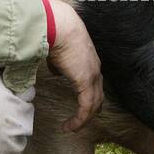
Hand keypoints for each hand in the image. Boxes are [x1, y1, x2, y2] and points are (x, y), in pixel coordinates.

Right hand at [45, 0, 103, 131]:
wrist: (59, 26)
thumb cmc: (55, 33)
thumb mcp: (57, 51)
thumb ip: (59, 63)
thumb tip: (56, 70)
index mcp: (89, 61)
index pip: (93, 83)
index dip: (88, 95)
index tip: (79, 105)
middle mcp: (94, 69)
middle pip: (98, 95)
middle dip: (91, 110)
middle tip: (82, 121)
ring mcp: (92, 75)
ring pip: (93, 104)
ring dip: (83, 118)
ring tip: (72, 128)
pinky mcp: (86, 82)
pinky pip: (86, 107)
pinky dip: (79, 119)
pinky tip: (70, 126)